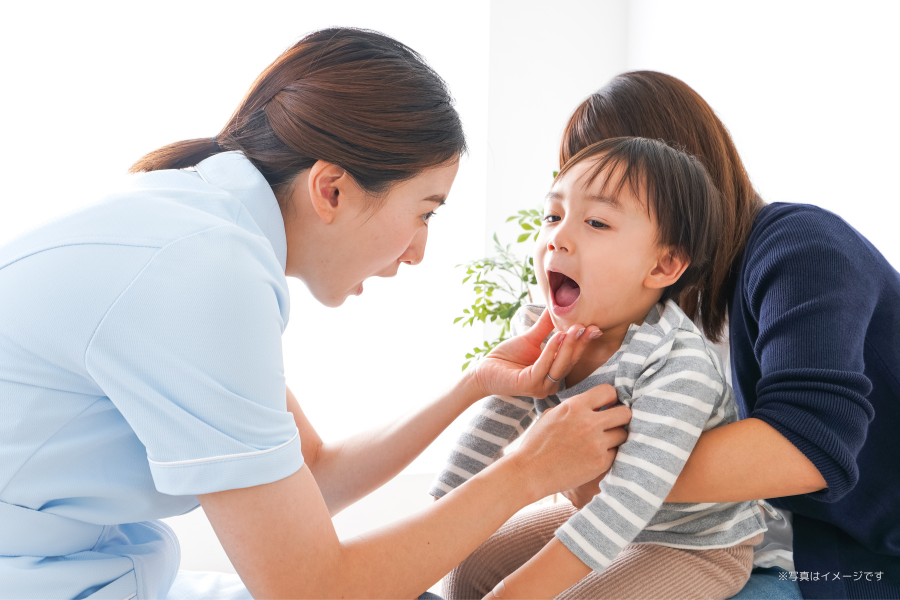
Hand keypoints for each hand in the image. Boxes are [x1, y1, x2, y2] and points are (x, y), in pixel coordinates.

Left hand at [470, 309, 600, 398]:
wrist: (483, 370)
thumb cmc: (506, 357)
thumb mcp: (531, 339)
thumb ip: (546, 326)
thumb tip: (558, 305)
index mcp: (554, 374)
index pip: (573, 357)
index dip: (584, 343)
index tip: (595, 327)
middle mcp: (551, 384)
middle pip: (570, 362)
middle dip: (580, 343)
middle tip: (588, 325)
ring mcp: (541, 387)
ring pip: (559, 365)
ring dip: (568, 346)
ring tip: (575, 327)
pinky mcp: (529, 385)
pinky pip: (543, 366)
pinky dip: (551, 351)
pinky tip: (557, 336)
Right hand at [510, 383, 629, 501]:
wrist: (530, 472)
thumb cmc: (537, 443)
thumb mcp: (551, 415)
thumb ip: (573, 407)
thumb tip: (590, 402)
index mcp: (575, 406)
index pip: (609, 391)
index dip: (610, 398)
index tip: (607, 406)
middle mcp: (588, 422)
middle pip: (625, 412)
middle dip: (620, 418)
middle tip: (612, 424)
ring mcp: (596, 443)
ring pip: (623, 434)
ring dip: (616, 437)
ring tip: (603, 442)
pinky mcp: (600, 462)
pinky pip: (617, 453)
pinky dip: (610, 454)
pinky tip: (596, 456)